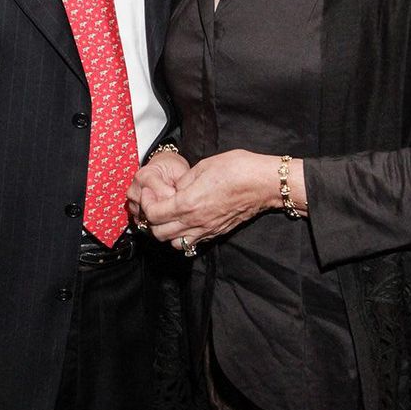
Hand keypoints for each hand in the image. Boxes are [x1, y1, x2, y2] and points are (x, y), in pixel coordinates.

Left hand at [139, 150, 301, 250]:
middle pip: (159, 234)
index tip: (149, 192)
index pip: (154, 214)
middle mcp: (195, 222)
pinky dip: (183, 236)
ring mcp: (207, 230)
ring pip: (175, 243)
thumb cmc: (237, 169)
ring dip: (167, 232)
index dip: (146, 203)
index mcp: (188, 203)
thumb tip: (175, 188)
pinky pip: (192, 243)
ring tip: (169, 216)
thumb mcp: (204, 166)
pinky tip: (186, 221)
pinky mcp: (217, 233)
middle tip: (155, 205)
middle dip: (151, 220)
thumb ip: (184, 180)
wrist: (264, 183)